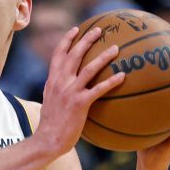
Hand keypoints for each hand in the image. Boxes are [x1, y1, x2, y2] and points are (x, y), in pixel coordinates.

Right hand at [35, 27, 126, 155]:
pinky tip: (123, 76)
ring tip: (115, 48)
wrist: (47, 139)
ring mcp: (70, 92)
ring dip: (103, 57)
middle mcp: (60, 83)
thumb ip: (54, 89)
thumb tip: (58, 83)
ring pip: (89, 68)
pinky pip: (99, 89)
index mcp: (52, 81)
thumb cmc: (50, 124)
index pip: (58, 55)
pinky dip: (111, 81)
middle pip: (74, 55)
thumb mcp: (48, 101)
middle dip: (87, 40)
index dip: (67, 40)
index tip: (76, 29)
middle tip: (100, 30)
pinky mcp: (80, 104)